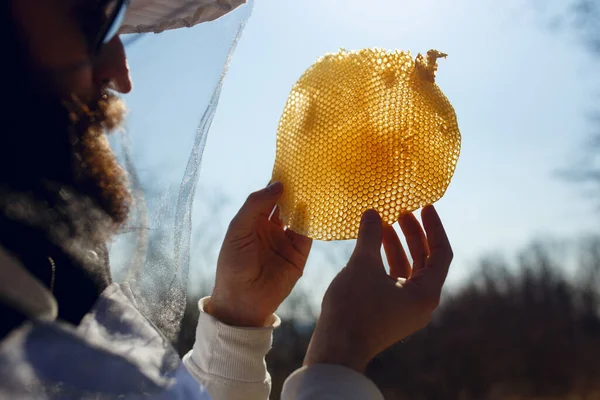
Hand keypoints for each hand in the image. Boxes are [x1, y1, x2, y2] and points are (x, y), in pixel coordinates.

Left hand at [206, 182, 311, 326]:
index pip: (268, 196)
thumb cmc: (233, 263)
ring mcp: (287, 241)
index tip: (291, 165)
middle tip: (310, 170)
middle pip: (287, 204)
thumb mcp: (239, 229)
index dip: (277, 182)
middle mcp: (272, 229)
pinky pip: (309, 233)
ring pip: (300, 216)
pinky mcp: (300, 254)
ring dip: (307, 202)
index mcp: (254, 221)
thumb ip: (256, 205)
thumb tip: (278, 184)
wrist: (243, 300)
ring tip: (318, 184)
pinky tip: (320, 207)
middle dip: (296, 189)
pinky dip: (315, 221)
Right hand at [304, 206, 452, 371]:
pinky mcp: (389, 312)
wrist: (335, 349)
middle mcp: (421, 303)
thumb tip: (372, 212)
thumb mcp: (362, 265)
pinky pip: (394, 280)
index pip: (441, 253)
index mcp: (426, 294)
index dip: (434, 227)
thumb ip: (370, 236)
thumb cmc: (352, 308)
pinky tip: (371, 245)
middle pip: (425, 260)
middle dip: (413, 234)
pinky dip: (386, 261)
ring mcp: (405, 309)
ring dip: (397, 246)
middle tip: (401, 211)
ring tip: (382, 223)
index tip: (424, 206)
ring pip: (408, 269)